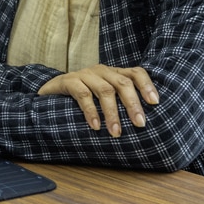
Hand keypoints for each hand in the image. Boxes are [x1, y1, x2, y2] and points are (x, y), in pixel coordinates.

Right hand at [37, 64, 158, 136]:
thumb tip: (143, 125)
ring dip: (112, 113)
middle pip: (122, 83)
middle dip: (133, 104)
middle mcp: (101, 71)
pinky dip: (91, 111)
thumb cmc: (81, 98)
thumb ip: (119, 104)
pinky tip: (95, 126)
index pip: (135, 73)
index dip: (147, 85)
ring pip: (105, 90)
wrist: (48, 92)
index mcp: (113, 73)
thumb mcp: (102, 98)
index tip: (155, 103)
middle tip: (140, 124)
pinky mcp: (68, 81)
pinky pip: (82, 94)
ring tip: (116, 132)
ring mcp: (84, 74)